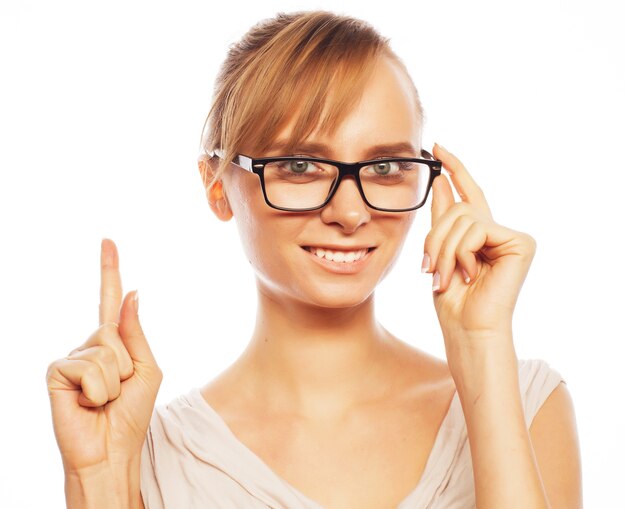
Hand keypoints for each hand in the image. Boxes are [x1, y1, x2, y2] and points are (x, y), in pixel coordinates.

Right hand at [46, 239, 161, 473]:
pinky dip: (99, 390)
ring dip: (115, 380)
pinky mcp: (56, 371)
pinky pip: (89, 366)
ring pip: (105, 349)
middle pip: (116, 330)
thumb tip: (132, 292)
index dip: (109, 270)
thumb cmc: (131, 414)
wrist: (112, 451)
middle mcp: (90, 345)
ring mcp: (71, 357)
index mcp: (113, 343)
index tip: (108, 241)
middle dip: (127, 364)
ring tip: (105, 400)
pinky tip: (90, 404)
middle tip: (118, 391)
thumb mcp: (147, 370)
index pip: (109, 300)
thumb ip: (137, 333)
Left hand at [423, 144, 536, 347]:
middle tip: (429, 269)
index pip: (468, 192)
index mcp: (481, 233)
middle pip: (457, 208)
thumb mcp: (440, 252)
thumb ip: (442, 218)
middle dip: (435, 239)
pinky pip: (476, 229)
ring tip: (446, 277)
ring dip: (445, 250)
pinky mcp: (521, 242)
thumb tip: (440, 181)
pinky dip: (462, 253)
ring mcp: (512, 236)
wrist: (466, 329)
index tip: (435, 147)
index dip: (453, 167)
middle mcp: (499, 230)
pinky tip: (468, 274)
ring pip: (463, 218)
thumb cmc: (452, 300)